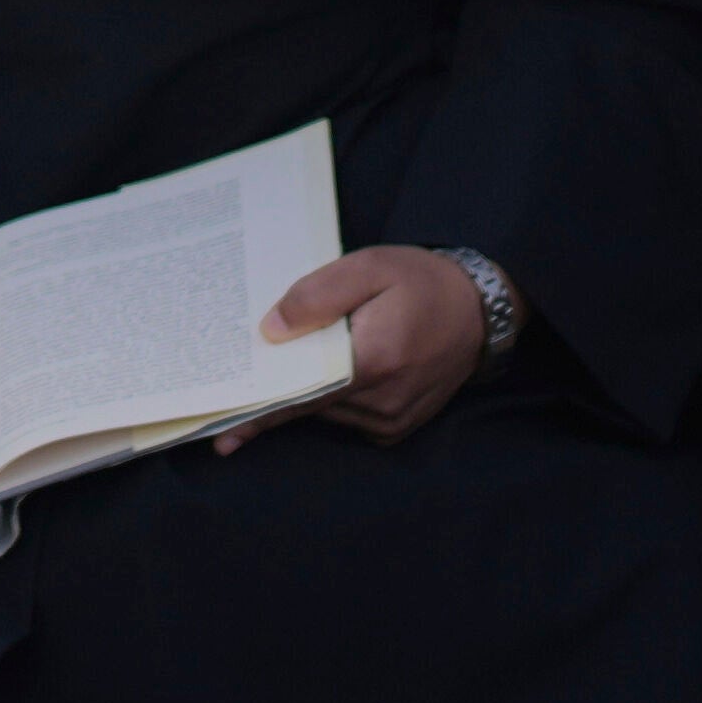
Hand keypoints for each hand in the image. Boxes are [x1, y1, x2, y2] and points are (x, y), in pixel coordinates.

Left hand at [226, 242, 491, 450]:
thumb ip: (317, 296)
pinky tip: (334, 370)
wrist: (479, 309)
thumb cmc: (420, 281)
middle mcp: (384, 401)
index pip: (302, 395)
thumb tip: (271, 331)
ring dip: (308, 393)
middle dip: (278, 393)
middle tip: (241, 384)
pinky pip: (347, 419)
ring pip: (326, 413)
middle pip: (309, 406)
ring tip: (306, 357)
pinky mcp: (397, 428)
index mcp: (375, 360)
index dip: (260, 414)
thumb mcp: (368, 268)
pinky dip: (332, 400)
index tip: (222, 435)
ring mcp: (392, 420)